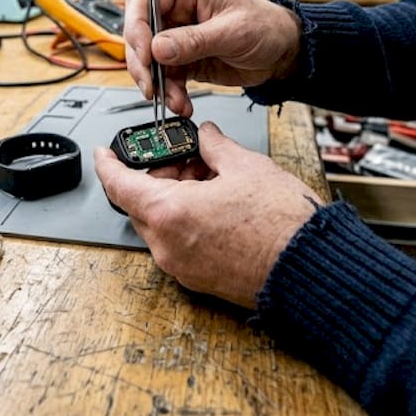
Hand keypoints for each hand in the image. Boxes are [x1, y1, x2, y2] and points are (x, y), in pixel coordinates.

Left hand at [94, 122, 318, 308]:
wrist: (309, 270)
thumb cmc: (282, 225)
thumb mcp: (246, 166)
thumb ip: (216, 146)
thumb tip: (207, 136)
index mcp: (169, 213)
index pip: (119, 185)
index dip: (108, 164)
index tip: (105, 153)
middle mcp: (167, 245)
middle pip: (141, 204)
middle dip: (158, 177)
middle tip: (186, 158)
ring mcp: (181, 266)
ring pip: (160, 224)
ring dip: (174, 199)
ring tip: (210, 180)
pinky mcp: (198, 279)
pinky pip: (177, 243)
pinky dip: (186, 220)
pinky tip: (215, 204)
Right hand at [123, 0, 301, 116]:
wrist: (283, 54)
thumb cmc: (266, 27)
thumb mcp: (232, 31)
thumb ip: (194, 40)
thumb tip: (159, 48)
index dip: (137, 25)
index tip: (144, 51)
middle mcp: (178, 13)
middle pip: (141, 34)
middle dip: (142, 62)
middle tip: (151, 84)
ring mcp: (179, 39)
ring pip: (151, 61)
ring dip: (158, 85)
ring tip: (174, 100)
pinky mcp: (184, 62)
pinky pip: (166, 79)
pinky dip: (170, 94)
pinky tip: (181, 103)